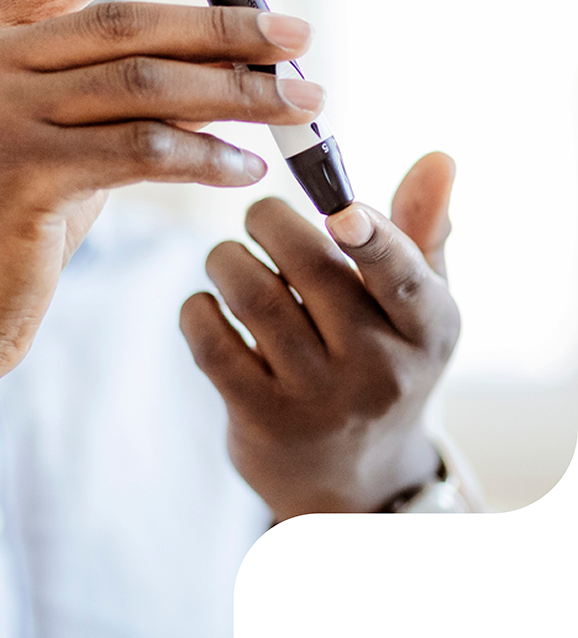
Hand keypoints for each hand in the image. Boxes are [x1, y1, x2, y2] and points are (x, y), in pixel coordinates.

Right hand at [0, 0, 326, 398]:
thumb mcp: (46, 146)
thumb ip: (108, 103)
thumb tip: (221, 78)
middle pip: (127, 24)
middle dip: (226, 29)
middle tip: (301, 36)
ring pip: (142, 84)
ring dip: (235, 93)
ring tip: (302, 103)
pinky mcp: (11, 171)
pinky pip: (139, 150)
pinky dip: (205, 156)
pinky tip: (247, 167)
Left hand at [179, 153, 460, 518]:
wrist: (351, 480)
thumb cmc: (381, 363)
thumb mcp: (416, 310)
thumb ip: (420, 232)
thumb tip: (438, 158)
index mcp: (429, 330)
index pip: (405, 280)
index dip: (374, 239)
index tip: (341, 209)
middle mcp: (380, 369)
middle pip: (311, 268)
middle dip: (269, 222)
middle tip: (258, 217)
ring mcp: (319, 400)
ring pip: (253, 296)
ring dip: (226, 259)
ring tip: (229, 259)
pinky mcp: (262, 419)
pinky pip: (212, 343)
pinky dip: (199, 308)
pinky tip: (208, 304)